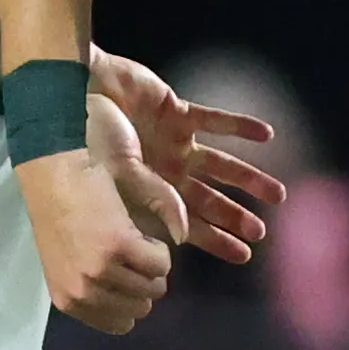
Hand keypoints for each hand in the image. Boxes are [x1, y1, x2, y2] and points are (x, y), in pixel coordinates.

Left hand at [22, 140, 174, 334]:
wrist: (55, 174)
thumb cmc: (61, 215)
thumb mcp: (71, 264)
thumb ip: (99, 291)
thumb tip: (138, 304)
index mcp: (69, 301)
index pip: (119, 324)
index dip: (131, 300)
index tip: (127, 278)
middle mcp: (84, 292)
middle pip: (141, 308)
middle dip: (145, 283)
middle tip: (131, 255)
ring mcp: (101, 271)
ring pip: (154, 286)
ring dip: (153, 264)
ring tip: (133, 240)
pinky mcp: (120, 247)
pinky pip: (161, 263)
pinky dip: (159, 248)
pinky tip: (139, 231)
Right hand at [91, 47, 282, 263]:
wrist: (71, 93)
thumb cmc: (87, 139)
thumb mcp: (122, 177)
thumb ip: (156, 202)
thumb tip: (185, 237)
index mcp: (148, 194)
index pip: (189, 225)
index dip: (216, 240)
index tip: (245, 255)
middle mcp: (164, 172)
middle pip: (208, 198)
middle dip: (235, 216)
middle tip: (262, 232)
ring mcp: (172, 142)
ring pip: (220, 164)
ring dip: (248, 178)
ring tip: (277, 194)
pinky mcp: (176, 111)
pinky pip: (215, 119)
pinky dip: (241, 125)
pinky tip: (267, 134)